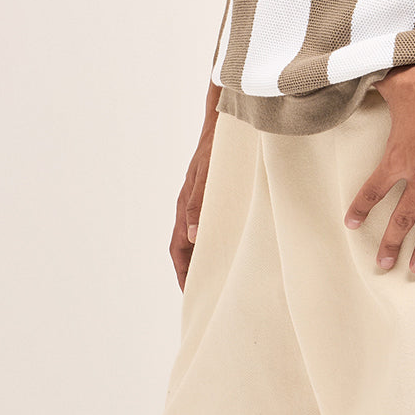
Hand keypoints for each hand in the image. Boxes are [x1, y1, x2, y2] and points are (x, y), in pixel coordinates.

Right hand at [168, 129, 214, 291]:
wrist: (223, 122)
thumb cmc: (215, 147)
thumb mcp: (207, 175)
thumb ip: (199, 202)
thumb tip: (195, 235)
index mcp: (185, 206)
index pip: (179, 248)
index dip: (183, 272)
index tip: (191, 292)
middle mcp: (191, 207)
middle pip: (188, 247)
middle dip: (196, 270)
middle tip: (210, 291)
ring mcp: (202, 201)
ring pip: (201, 235)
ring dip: (208, 254)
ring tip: (224, 274)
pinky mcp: (215, 194)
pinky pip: (213, 222)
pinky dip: (218, 237)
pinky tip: (235, 243)